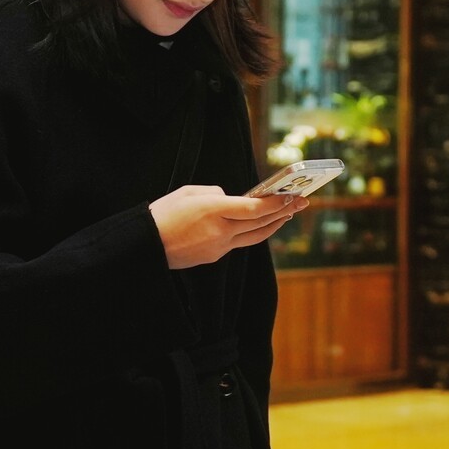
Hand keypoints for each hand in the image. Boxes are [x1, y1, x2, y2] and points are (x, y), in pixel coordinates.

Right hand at [149, 185, 304, 269]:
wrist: (145, 246)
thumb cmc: (163, 214)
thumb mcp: (187, 192)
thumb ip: (214, 193)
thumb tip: (231, 199)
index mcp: (212, 210)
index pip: (253, 208)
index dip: (276, 202)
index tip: (293, 195)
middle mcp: (220, 230)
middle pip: (260, 222)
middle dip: (284, 211)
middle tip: (303, 202)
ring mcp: (219, 246)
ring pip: (255, 236)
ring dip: (274, 224)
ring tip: (288, 213)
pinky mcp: (215, 256)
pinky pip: (238, 242)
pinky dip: (252, 232)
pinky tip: (259, 224)